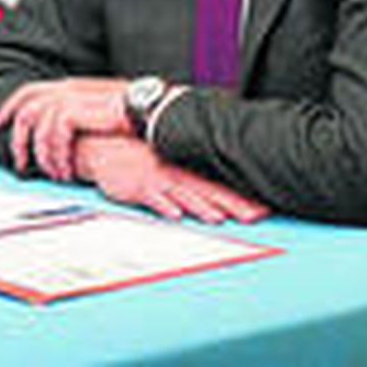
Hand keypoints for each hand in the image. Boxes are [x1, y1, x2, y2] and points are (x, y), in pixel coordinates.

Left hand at [0, 78, 133, 180]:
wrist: (155, 111)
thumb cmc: (134, 115)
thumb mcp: (101, 111)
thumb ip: (81, 116)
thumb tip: (64, 135)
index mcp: (72, 86)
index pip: (30, 91)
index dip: (10, 106)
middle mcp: (67, 88)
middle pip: (25, 107)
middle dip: (17, 137)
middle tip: (19, 163)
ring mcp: (71, 97)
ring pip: (37, 126)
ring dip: (42, 155)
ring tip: (54, 174)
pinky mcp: (76, 110)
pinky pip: (53, 135)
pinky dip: (56, 155)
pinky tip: (67, 171)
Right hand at [72, 135, 270, 224]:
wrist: (103, 149)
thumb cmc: (136, 159)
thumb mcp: (165, 166)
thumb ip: (188, 180)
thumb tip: (216, 198)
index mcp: (184, 170)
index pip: (218, 185)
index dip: (241, 198)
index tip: (263, 209)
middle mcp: (175, 174)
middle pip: (208, 191)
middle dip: (234, 205)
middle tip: (255, 216)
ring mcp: (156, 180)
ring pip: (184, 195)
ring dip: (202, 207)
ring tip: (219, 218)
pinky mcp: (137, 186)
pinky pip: (152, 198)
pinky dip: (164, 206)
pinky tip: (174, 214)